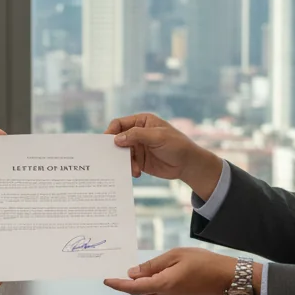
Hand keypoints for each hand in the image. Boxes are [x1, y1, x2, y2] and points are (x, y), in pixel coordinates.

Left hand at [103, 248, 256, 294]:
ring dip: (151, 282)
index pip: (134, 288)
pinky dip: (162, 286)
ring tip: (162, 266)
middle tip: (132, 266)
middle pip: (143, 290)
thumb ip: (152, 265)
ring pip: (154, 293)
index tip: (106, 280)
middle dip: (136, 280)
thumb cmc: (204, 263)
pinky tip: (172, 274)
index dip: (118, 284)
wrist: (229, 278)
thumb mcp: (176, 256)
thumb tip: (133, 273)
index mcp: (163, 286)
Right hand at [105, 113, 221, 198]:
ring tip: (134, 168)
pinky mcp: (140, 161)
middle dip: (116, 149)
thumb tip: (116, 139)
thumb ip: (137, 135)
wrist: (188, 164)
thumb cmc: (177, 145)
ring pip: (121, 154)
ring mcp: (138, 148)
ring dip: (125, 161)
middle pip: (118, 139)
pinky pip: (128, 164)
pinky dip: (130, 168)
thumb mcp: (157, 137)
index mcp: (142, 121)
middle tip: (113, 158)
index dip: (111, 132)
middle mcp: (137, 134)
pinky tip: (137, 173)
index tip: (106, 142)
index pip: (120, 124)